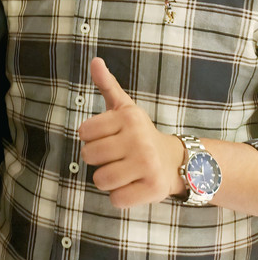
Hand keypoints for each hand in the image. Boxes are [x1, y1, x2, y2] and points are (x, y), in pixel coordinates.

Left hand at [78, 57, 184, 207]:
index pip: (84, 132)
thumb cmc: (139, 134)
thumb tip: (95, 60)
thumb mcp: (124, 107)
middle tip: (116, 156)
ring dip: (107, 179)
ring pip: (101, 180)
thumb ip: (107, 84)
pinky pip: (117, 199)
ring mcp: (148, 165)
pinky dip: (120, 196)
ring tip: (123, 171)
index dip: (92, 138)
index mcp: (128, 118)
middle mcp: (139, 139)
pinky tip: (133, 185)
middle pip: (89, 156)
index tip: (109, 137)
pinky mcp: (153, 188)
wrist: (176, 162)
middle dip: (98, 159)